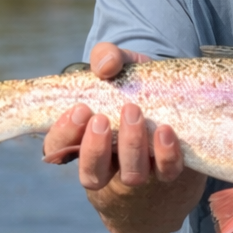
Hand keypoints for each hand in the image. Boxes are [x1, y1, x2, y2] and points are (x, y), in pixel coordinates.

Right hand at [43, 42, 204, 232]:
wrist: (173, 96)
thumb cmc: (133, 83)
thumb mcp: (117, 65)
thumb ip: (106, 57)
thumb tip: (106, 66)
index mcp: (84, 139)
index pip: (58, 149)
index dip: (64, 135)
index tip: (79, 110)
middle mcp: (108, 163)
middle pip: (91, 175)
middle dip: (94, 149)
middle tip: (102, 118)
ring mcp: (138, 169)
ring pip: (130, 176)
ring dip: (130, 146)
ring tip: (133, 113)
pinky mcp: (167, 170)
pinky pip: (166, 172)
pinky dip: (166, 154)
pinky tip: (165, 131)